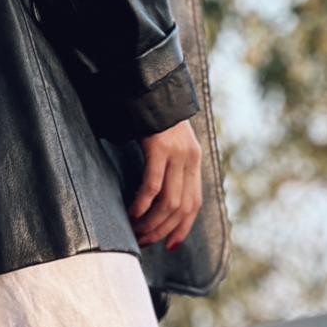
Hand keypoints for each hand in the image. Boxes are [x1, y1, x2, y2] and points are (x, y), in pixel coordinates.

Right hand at [127, 119, 202, 251]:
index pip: (194, 204)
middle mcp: (190, 158)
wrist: (147, 81)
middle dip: (161, 230)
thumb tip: (157, 197)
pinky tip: (132, 214)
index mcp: (194, 160)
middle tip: (143, 241)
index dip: (183, 228)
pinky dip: (142, 205)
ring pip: (168, 202)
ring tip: (135, 232)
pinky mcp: (159, 146)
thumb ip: (168, 166)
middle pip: (181, 208)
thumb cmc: (150, 115)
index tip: (170, 246)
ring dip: (151, 223)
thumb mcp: (166, 143)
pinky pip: (153, 185)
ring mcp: (176, 152)